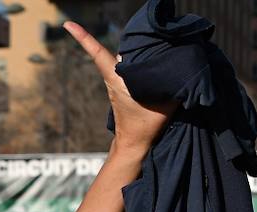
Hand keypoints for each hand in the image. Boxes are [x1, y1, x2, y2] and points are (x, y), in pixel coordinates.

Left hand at [64, 21, 173, 157]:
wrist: (133, 144)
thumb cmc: (144, 124)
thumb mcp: (164, 101)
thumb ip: (175, 81)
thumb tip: (189, 62)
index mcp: (116, 76)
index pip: (97, 52)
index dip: (83, 37)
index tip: (67, 23)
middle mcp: (113, 76)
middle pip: (122, 48)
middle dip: (136, 37)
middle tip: (154, 27)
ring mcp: (116, 82)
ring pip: (128, 57)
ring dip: (141, 49)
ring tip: (161, 40)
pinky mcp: (123, 87)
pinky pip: (131, 66)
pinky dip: (142, 59)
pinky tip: (157, 55)